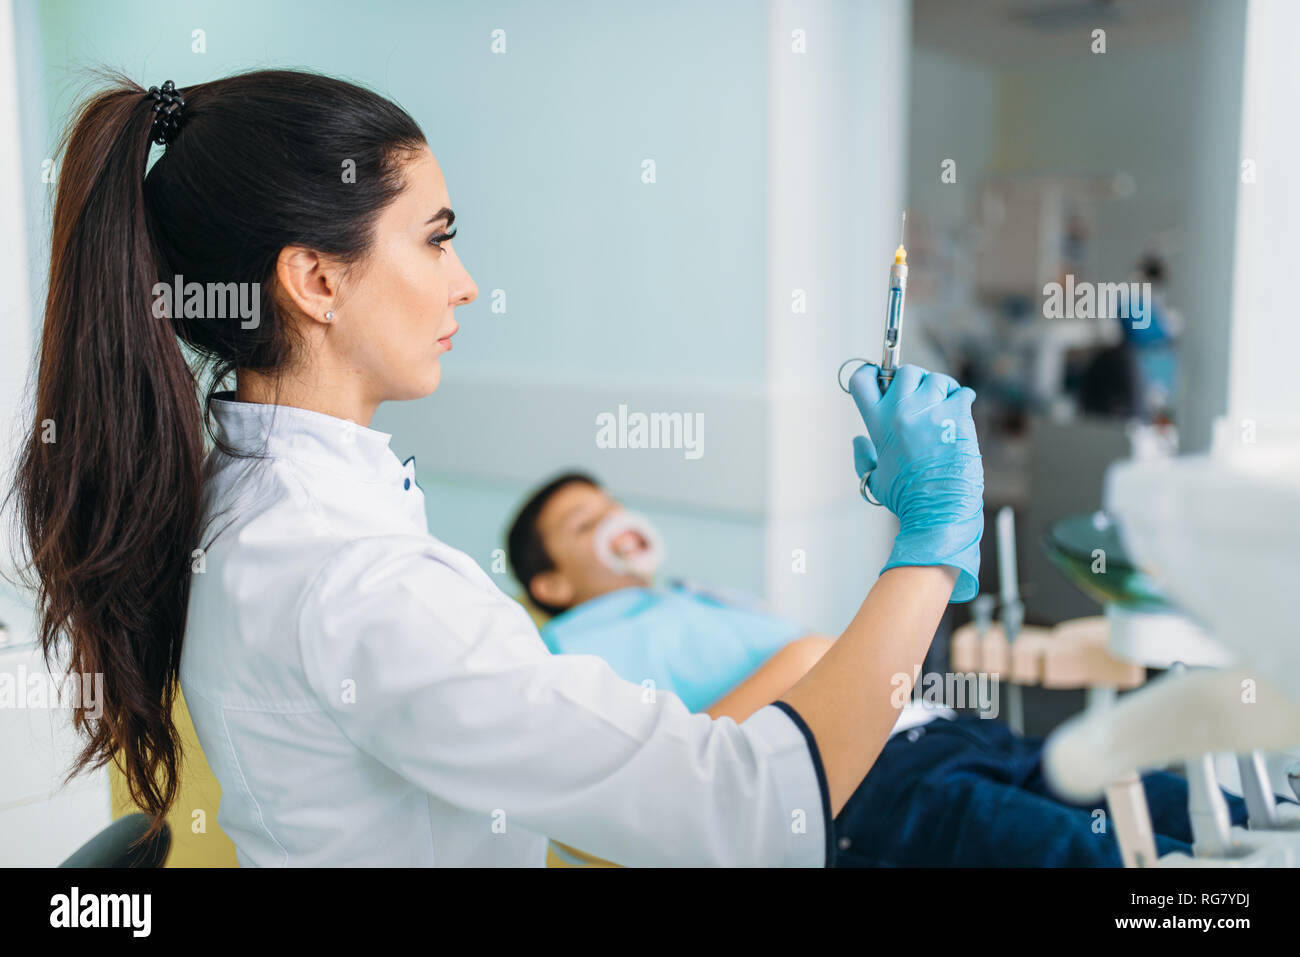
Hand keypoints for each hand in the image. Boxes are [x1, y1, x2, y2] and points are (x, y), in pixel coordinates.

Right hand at [847, 363, 983, 602]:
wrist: (939, 510)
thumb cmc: (907, 499)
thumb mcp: (874, 480)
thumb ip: (863, 458)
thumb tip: (858, 441)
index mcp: (877, 425)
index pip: (862, 380)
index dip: (871, 373)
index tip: (882, 377)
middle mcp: (900, 412)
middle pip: (905, 371)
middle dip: (914, 380)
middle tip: (922, 396)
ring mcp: (930, 411)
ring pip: (936, 379)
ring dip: (941, 389)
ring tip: (944, 408)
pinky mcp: (957, 416)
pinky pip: (962, 392)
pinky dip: (962, 400)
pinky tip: (960, 414)